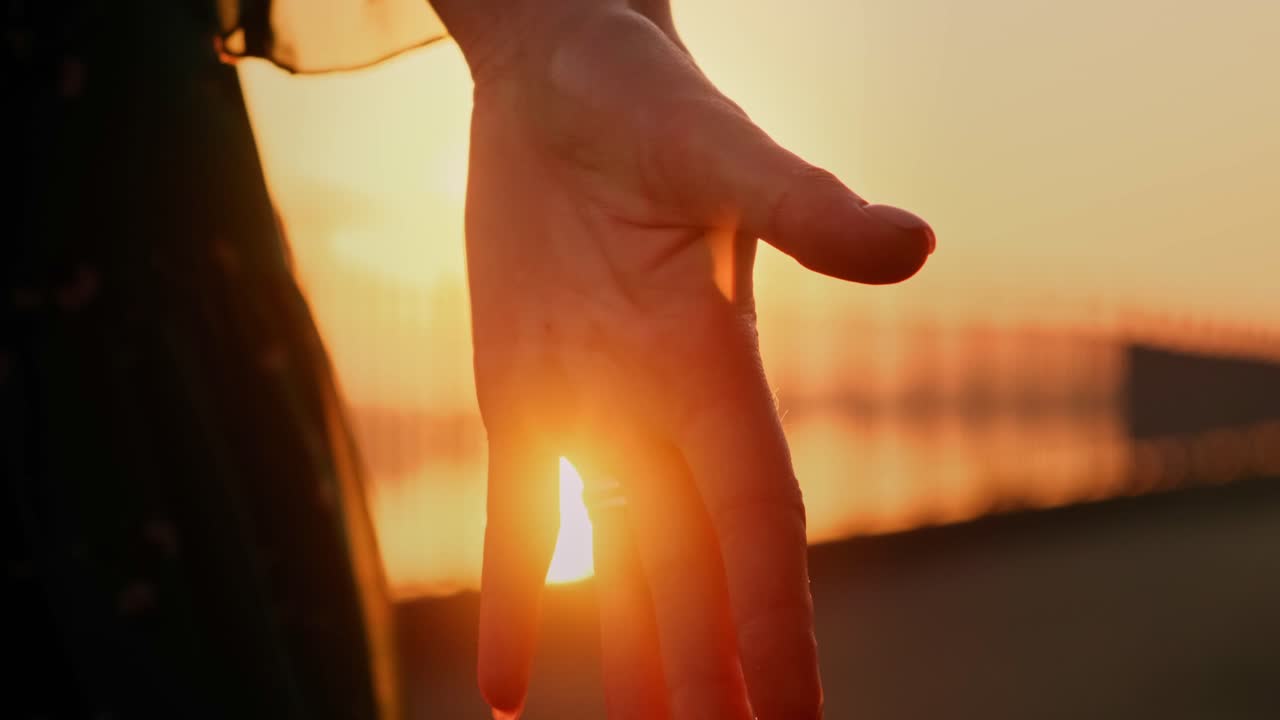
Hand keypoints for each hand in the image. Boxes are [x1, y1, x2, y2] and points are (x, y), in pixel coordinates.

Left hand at [446, 3, 933, 717]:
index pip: (756, 524)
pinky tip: (503, 690)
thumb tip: (912, 248)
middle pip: (695, 573)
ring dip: (637, 661)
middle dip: (717, 673)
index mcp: (712, 365)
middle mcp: (662, 409)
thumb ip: (803, 205)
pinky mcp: (524, 394)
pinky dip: (516, 602)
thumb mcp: (717, 147)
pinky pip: (519, 520)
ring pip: (621, 567)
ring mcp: (592, 409)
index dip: (776, 624)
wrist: (559, 70)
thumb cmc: (640, 90)